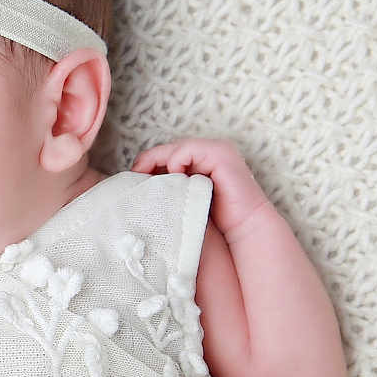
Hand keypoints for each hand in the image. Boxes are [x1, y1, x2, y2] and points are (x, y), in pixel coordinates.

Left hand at [131, 137, 269, 237]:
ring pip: (175, 148)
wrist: (244, 227)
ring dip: (157, 162)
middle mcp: (207, 151)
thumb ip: (168, 191)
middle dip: (148, 162)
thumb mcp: (184, 202)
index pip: (165, 155)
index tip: (132, 181)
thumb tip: (138, 190)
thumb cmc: (215, 219)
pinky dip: (175, 162)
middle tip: (134, 177)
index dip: (147, 164)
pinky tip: (172, 178)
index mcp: (199, 161)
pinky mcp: (220, 153)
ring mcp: (215, 149)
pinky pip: (188, 150)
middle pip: (167, 149)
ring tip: (147, 179)